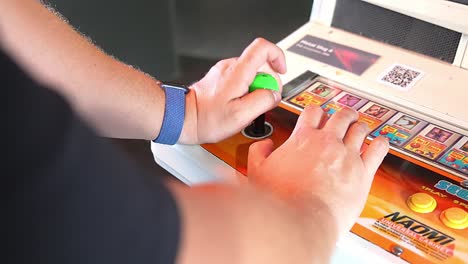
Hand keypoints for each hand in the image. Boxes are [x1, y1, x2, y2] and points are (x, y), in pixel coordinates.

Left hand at [178, 38, 286, 143]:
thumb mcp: (240, 115)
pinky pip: (241, 79)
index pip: (263, 48)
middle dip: (268, 81)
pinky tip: (238, 104)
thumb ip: (262, 101)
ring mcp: (224, 71)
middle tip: (263, 100)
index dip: (278, 57)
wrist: (183, 118)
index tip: (281, 72)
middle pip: (260, 63)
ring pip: (251, 72)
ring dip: (256, 87)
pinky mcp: (220, 79)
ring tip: (247, 105)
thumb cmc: (206, 119)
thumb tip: (274, 94)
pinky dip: (246, 90)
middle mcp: (230, 67)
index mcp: (238, 72)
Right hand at [248, 106, 388, 236]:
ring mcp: (347, 156)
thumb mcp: (258, 170)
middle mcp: (328, 142)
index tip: (318, 116)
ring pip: (360, 129)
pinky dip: (381, 143)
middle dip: (343, 114)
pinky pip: (378, 150)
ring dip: (360, 126)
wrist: (301, 218)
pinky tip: (380, 142)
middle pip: (341, 116)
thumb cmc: (281, 199)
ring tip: (361, 128)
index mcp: (303, 139)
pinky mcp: (363, 172)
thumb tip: (265, 145)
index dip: (316, 111)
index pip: (313, 112)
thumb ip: (259, 152)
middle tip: (344, 117)